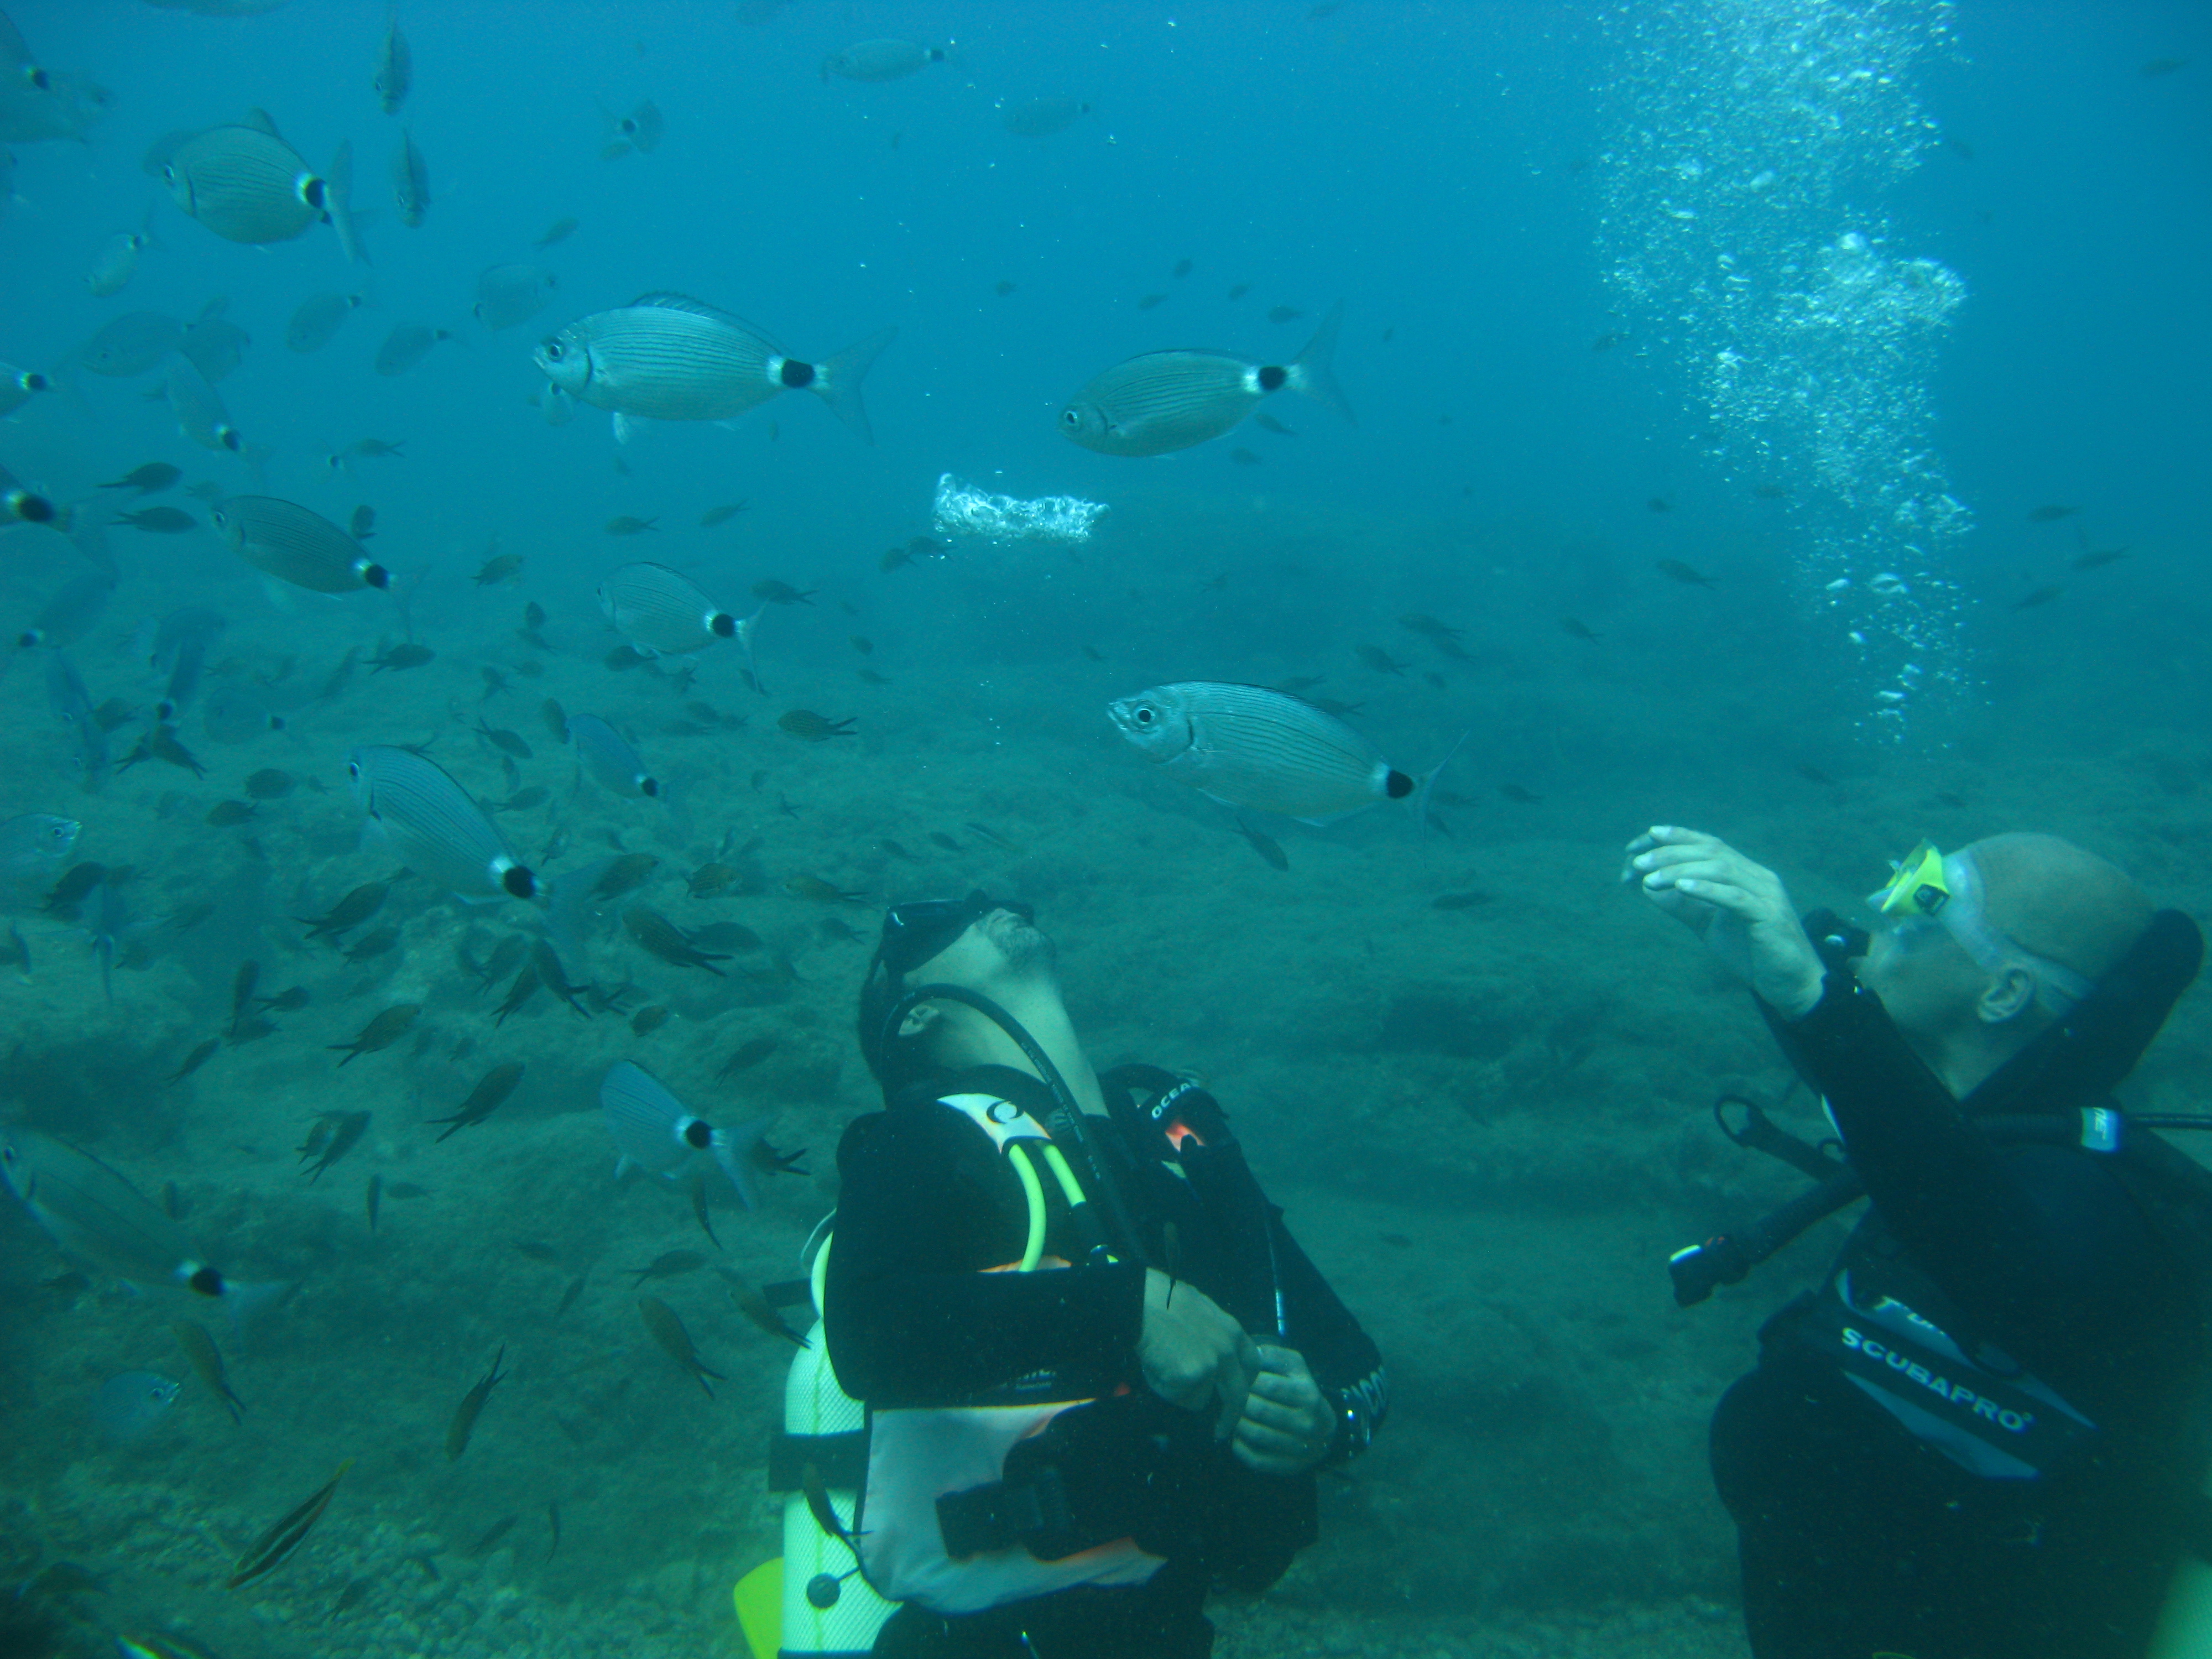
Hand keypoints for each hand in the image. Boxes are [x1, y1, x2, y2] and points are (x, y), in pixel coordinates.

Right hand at [1138, 1269, 1259, 1423]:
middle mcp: (1228, 1349)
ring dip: (1184, 1393)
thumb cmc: (1161, 1302)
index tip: (1236, 1397)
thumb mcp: (1200, 1313)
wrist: (1140, 1302)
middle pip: (1238, 1394)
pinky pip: (1182, 1397)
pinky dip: (1169, 1390)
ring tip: (1163, 1368)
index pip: (1252, 1365)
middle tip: (1221, 1430)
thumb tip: (1211, 1361)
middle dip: (1231, 1416)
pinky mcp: (1193, 1376)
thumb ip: (1213, 1337)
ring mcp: (1212, 1364)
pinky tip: (1157, 1368)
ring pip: (1202, 1399)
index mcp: (1232, 1331)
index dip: (1244, 1384)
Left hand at [1231, 1346, 1334, 1474]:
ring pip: (1256, 1435)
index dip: (1247, 1380)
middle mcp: (1306, 1423)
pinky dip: (1240, 1447)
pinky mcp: (1288, 1467)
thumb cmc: (1302, 1390)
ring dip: (1237, 1423)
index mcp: (1308, 1394)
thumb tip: (1250, 1353)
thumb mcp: (1295, 1367)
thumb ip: (1274, 1356)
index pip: (1268, 1385)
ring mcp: (1299, 1448)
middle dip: (1238, 1402)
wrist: (1324, 1429)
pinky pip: (1256, 1459)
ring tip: (1232, 1415)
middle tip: (1228, 1397)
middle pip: (1259, 1410)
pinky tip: (1237, 1436)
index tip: (1237, 1378)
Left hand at [1624, 826, 1825, 1019]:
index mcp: (1745, 873)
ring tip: (1650, 878)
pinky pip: (1736, 897)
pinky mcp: (1769, 917)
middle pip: (1711, 851)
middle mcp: (1758, 876)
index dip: (1676, 836)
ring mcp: (1767, 895)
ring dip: (1681, 870)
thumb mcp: (1708, 925)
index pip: (1709, 843)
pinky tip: (1681, 888)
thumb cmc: (1750, 952)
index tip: (1643, 838)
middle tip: (1638, 862)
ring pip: (1721, 869)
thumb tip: (1646, 886)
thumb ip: (1683, 905)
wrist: (1790, 984)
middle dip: (1671, 853)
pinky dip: (1707, 890)